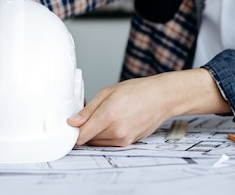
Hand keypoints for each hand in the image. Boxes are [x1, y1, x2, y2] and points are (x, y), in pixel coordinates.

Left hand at [67, 69, 229, 145]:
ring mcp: (124, 139)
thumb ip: (89, 109)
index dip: (73, 130)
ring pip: (98, 142)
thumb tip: (73, 121)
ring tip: (104, 115)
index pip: (81, 135)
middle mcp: (116, 131)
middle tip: (89, 114)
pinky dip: (106, 135)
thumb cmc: (138, 91)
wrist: (162, 98)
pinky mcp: (129, 143)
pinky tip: (113, 121)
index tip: (71, 124)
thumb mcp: (108, 92)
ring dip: (95, 133)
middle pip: (88, 139)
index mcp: (109, 115)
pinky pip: (110, 143)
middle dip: (85, 128)